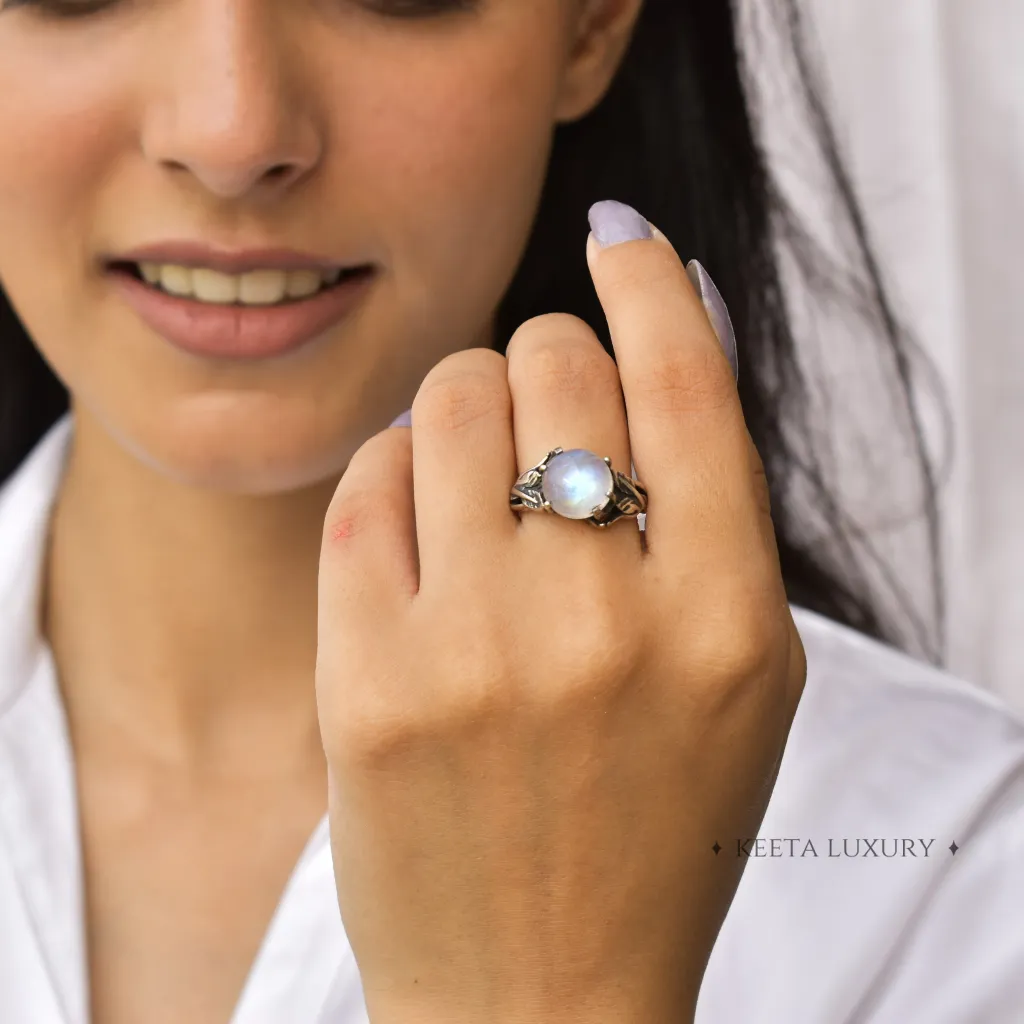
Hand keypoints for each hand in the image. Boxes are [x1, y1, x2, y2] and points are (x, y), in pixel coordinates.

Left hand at [315, 202, 806, 1023]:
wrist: (541, 993)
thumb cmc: (658, 824)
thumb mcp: (741, 673)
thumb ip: (715, 508)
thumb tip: (661, 330)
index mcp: (726, 622)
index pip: (688, 382)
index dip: (652, 283)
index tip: (621, 239)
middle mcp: (603, 625)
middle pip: (555, 368)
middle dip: (549, 358)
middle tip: (544, 402)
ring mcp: (473, 654)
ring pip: (447, 401)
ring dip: (463, 399)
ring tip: (475, 458)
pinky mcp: (366, 685)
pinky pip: (364, 486)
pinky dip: (389, 470)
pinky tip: (415, 512)